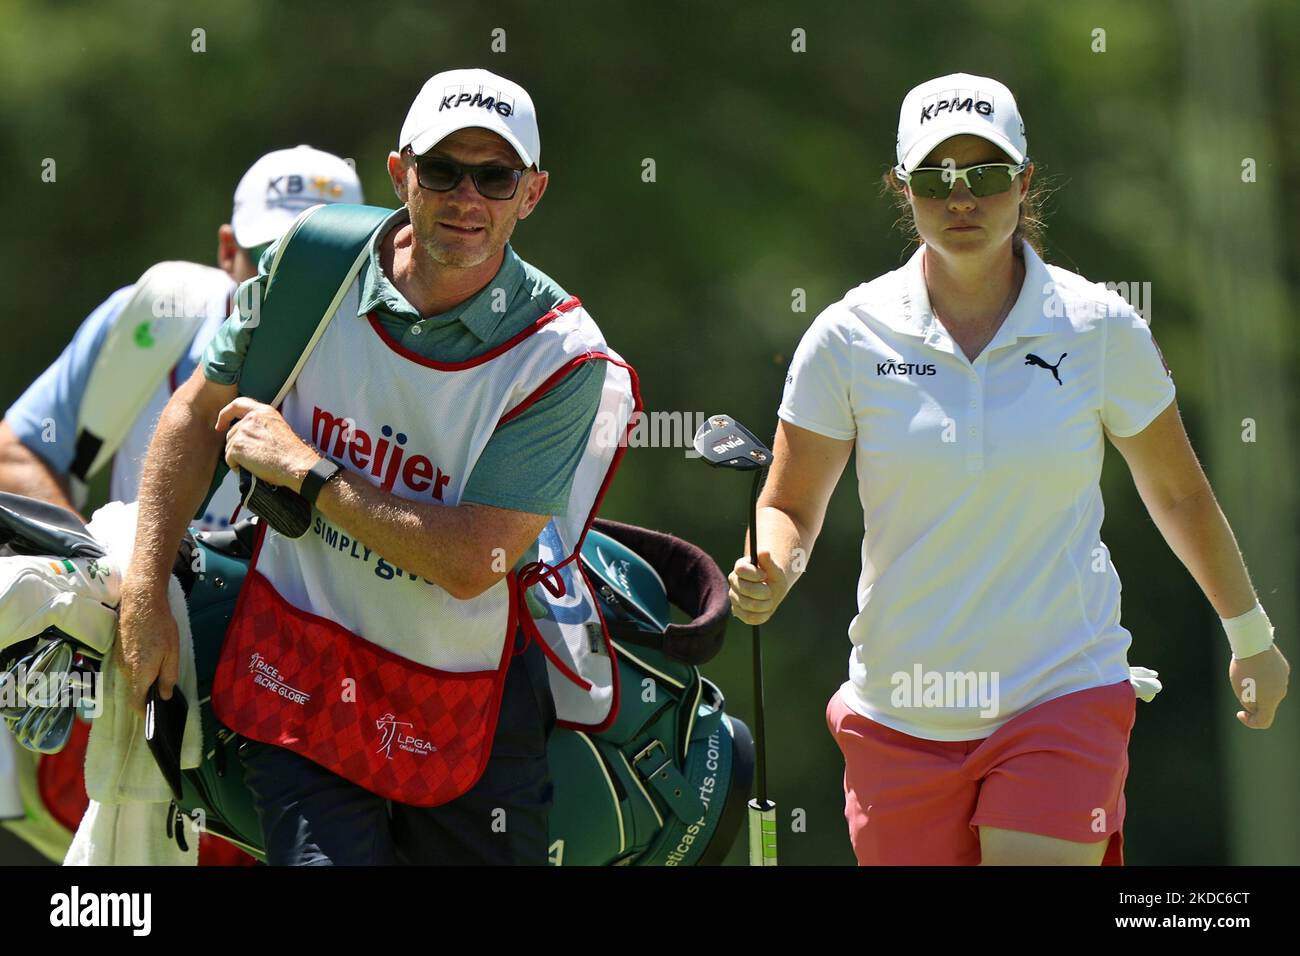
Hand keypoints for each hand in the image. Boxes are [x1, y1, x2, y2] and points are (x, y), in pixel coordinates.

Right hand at [116, 577, 179, 716]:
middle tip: (163, 691)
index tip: (152, 716)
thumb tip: (163, 696)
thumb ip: (167, 677)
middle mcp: (125, 670)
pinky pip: (128, 665)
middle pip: (133, 689)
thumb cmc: (160, 627)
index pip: (136, 702)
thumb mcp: (172, 654)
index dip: (143, 712)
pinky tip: (150, 656)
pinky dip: (138, 666)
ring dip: (142, 677)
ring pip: (130, 676)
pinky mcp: (118, 649)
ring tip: (160, 670)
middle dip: (146, 693)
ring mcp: (118, 659)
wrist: (140, 601)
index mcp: (139, 674)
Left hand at [216, 397, 318, 491]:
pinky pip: (229, 459)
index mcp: (264, 411)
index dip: (225, 414)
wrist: (296, 464)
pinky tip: (252, 468)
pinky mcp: (237, 446)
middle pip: (232, 432)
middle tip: (251, 457)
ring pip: (229, 447)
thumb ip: (262, 425)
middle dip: (237, 446)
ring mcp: (243, 431)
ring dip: (238, 457)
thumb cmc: (292, 452)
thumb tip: (248, 435)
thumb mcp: (279, 428)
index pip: (238, 404)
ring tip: (256, 463)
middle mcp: (251, 418)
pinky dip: (237, 466)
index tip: (220, 425)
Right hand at [728, 550, 788, 625]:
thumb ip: (769, 562)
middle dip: (763, 591)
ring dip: (764, 604)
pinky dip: (761, 615)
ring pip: (747, 604)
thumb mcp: (775, 569)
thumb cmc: (772, 577)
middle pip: (745, 589)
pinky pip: (748, 617)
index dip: (754, 574)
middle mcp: (734, 581)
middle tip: (769, 590)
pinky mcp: (737, 611)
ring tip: (769, 600)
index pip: (741, 570)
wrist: (772, 589)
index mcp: (740, 568)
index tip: (764, 575)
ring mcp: (734, 597)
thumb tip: (764, 551)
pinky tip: (766, 609)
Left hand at [1228, 644, 1289, 728]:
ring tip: (1246, 671)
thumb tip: (1255, 706)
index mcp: (1270, 701)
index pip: (1264, 721)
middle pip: (1266, 703)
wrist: (1253, 644)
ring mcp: (1284, 679)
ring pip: (1269, 689)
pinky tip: (1255, 664)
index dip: (1250, 722)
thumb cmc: (1243, 668)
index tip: (1240, 713)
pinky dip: (1263, 675)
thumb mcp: (1240, 690)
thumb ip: (1249, 702)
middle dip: (1252, 699)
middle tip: (1240, 685)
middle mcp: (1281, 691)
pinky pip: (1272, 676)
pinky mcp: (1284, 668)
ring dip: (1258, 685)